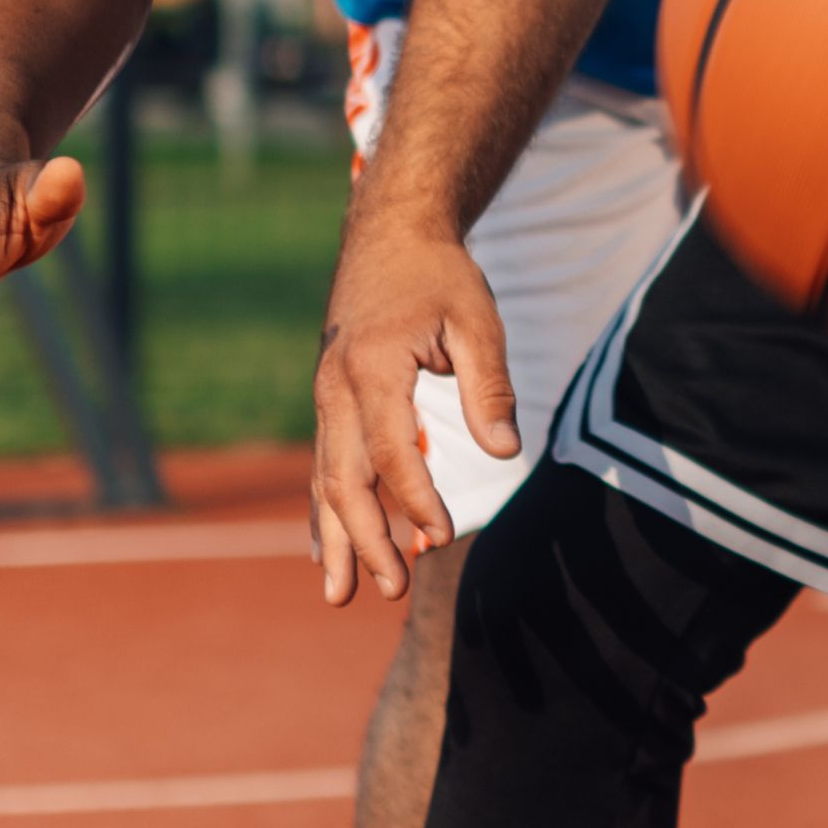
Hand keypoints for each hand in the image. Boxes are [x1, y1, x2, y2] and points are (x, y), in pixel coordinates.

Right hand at [308, 214, 520, 608]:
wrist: (389, 232)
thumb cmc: (438, 275)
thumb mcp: (476, 320)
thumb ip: (489, 388)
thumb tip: (505, 452)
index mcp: (371, 368)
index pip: (392, 451)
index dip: (416, 499)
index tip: (442, 536)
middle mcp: (336, 388)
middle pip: (344, 478)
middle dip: (366, 539)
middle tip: (394, 588)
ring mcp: (325, 396)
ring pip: (324, 479)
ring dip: (336, 539)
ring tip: (343, 595)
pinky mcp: (329, 401)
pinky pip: (322, 465)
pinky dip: (324, 511)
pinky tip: (328, 551)